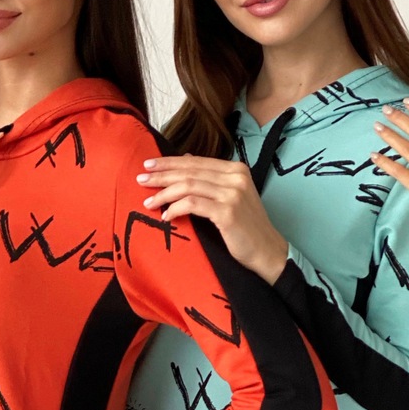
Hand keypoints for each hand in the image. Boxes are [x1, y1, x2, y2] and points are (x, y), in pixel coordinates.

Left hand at [136, 156, 289, 283]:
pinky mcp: (228, 212)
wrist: (268, 251)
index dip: (170, 162)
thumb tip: (185, 158)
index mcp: (236, 169)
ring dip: (164, 193)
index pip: (196, 162)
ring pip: (188, 186)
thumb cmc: (246, 227)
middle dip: (162, 175)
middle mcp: (235, 177)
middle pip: (189, 171)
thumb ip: (210, 178)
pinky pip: (193, 204)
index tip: (149, 166)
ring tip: (148, 201)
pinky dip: (176, 208)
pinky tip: (166, 216)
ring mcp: (232, 193)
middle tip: (141, 179)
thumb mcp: (230, 196)